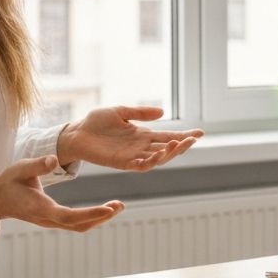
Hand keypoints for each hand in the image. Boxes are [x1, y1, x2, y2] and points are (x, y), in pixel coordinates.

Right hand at [0, 155, 124, 231]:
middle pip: (79, 225)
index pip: (69, 216)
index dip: (90, 214)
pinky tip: (105, 209)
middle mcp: (47, 219)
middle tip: (120, 205)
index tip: (109, 209)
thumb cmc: (9, 181)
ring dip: (99, 219)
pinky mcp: (53, 219)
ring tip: (118, 206)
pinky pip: (76, 223)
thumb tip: (55, 160)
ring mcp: (51, 222)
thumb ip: (37, 165)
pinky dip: (92, 218)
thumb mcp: (19, 168)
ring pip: (79, 227)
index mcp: (40, 207)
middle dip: (100, 217)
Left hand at [56, 106, 202, 170]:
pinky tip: (159, 154)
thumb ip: (140, 113)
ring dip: (169, 153)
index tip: (200, 132)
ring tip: (178, 144)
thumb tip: (163, 112)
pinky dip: (151, 161)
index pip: (168, 136)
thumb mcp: (121, 111)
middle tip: (194, 139)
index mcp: (142, 135)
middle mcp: (140, 147)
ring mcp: (132, 156)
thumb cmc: (96, 122)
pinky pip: (141, 165)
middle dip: (182, 145)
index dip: (184, 135)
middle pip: (167, 148)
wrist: (76, 133)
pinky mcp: (122, 163)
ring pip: (157, 159)